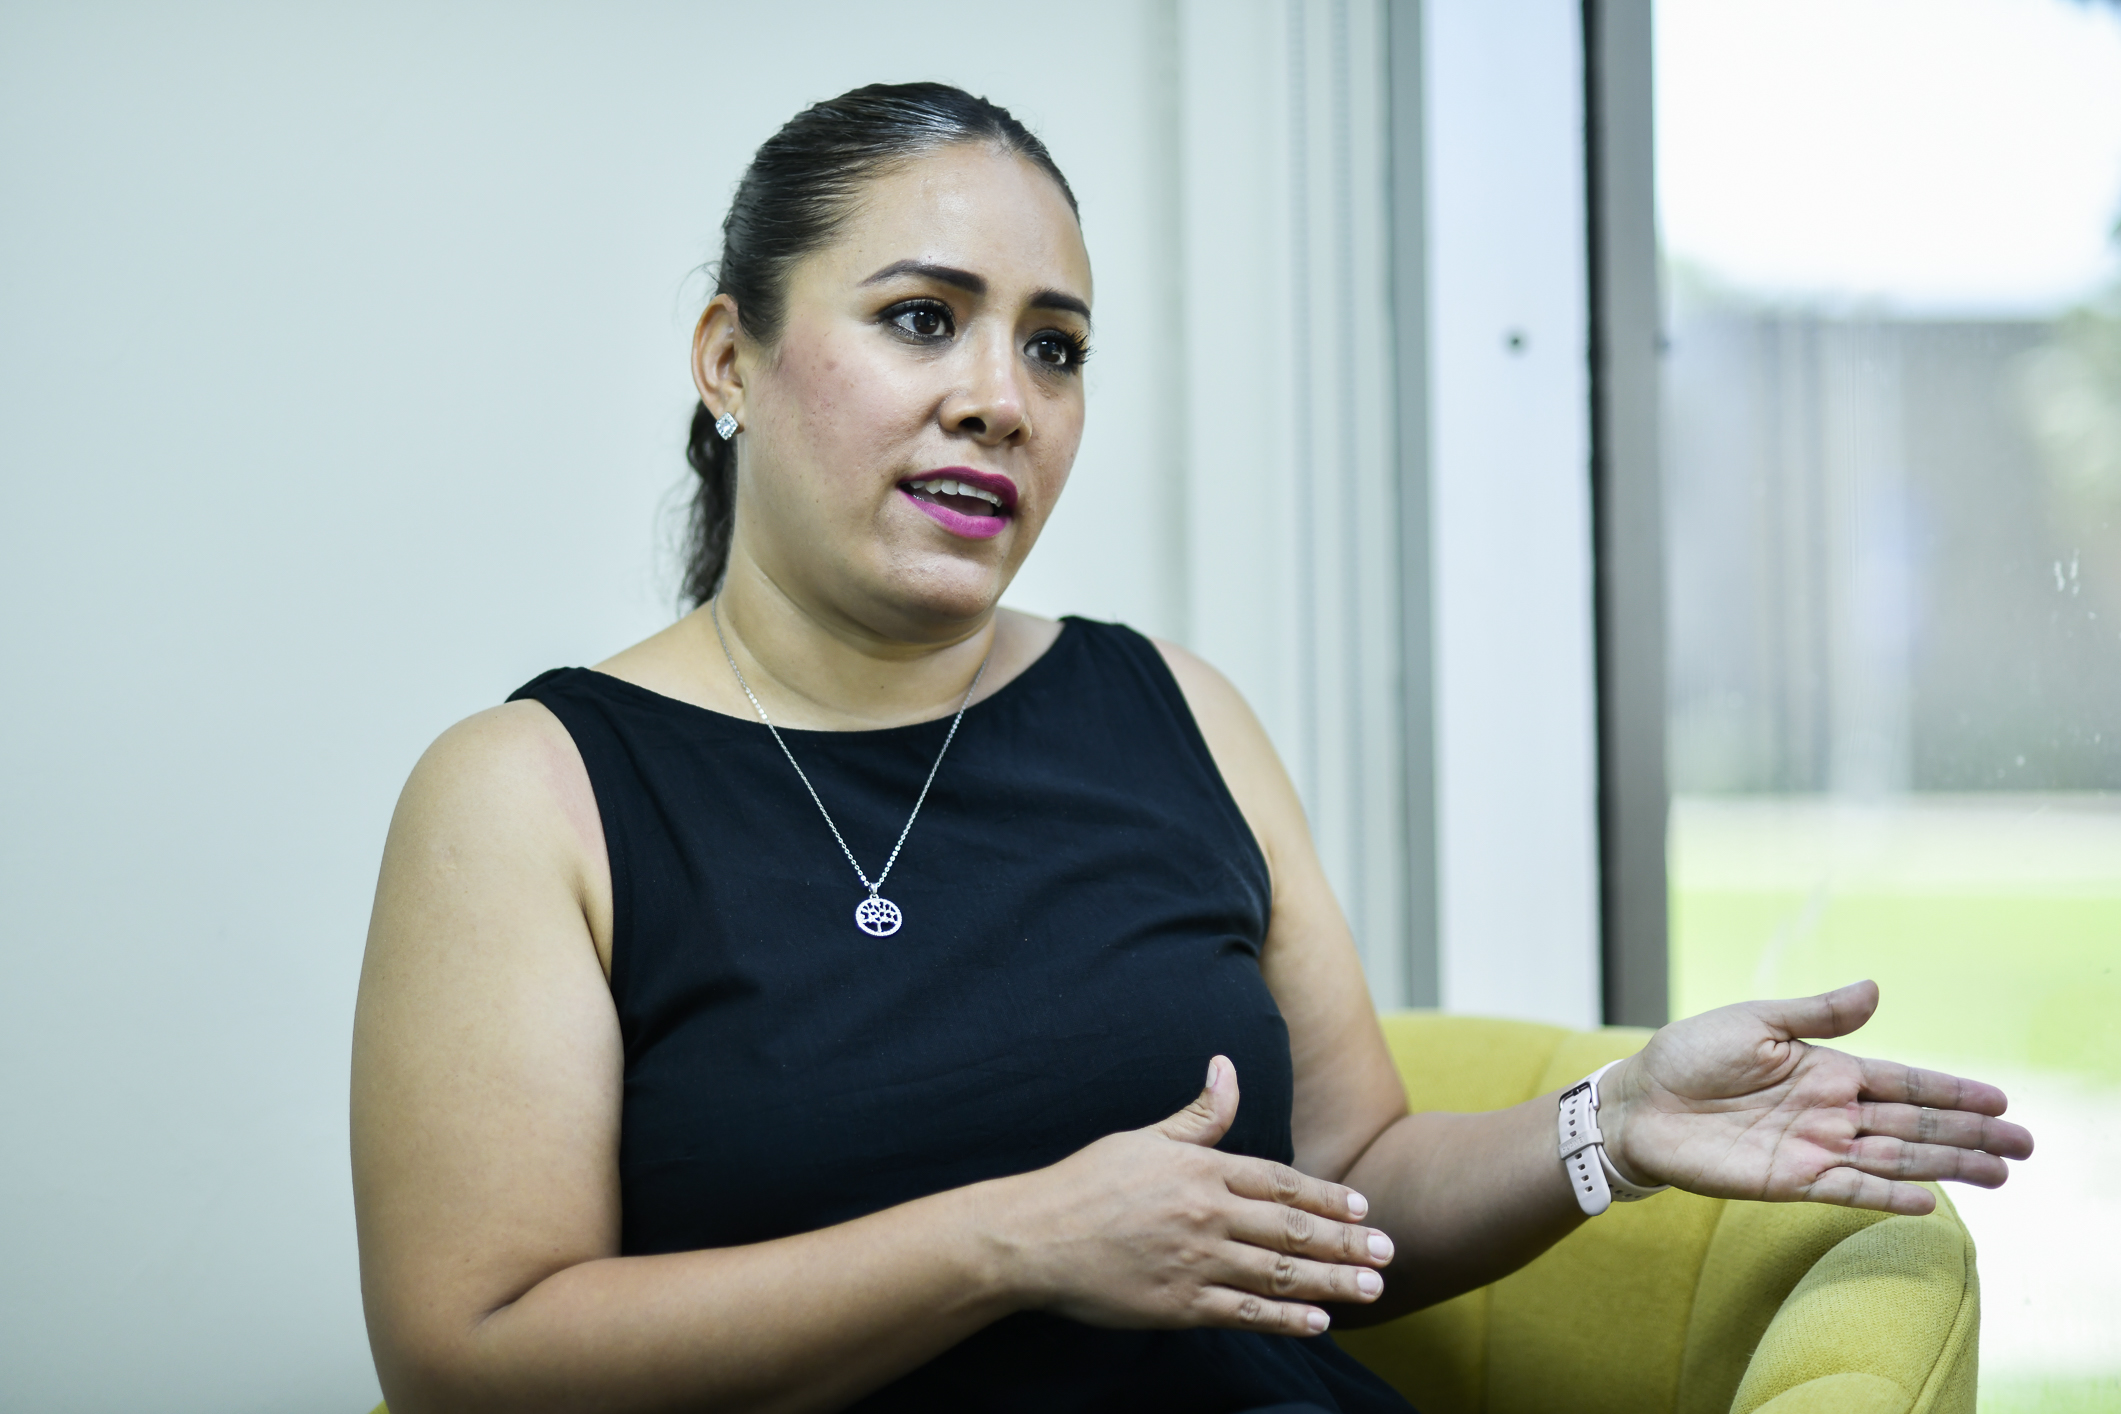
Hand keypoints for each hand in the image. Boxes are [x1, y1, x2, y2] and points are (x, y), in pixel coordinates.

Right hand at [988, 1057, 1394, 1334]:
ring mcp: (1196, 1262)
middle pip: (1292, 1229)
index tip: (1364, 1206)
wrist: (1033, 1237)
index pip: (1281, 1182)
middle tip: (1389, 1251)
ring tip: (1372, 1287)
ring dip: (1332, 1281)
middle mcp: (1208, 1215)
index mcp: (1201, 1171)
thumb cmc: (1085, 1184)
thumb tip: (1227, 1067)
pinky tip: (1319, 1322)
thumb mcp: (1144, 1138)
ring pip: (1279, 1273)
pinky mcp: (1179, 1305)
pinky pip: (1246, 1313)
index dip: (1327, 1196)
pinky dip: (1286, 1318)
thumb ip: (1198, 1114)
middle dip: (1346, 1242)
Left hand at [1598, 980, 2034, 1214]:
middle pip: (1913, 1123)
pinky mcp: (1789, 1182)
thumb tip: (1876, 988)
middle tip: (2023, 1145)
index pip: (1903, 1081)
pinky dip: (1888, 1195)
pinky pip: (1849, 1189)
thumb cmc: (1690, 1055)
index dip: (1951, 1091)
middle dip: (1968, 1134)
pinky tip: (1928, 1199)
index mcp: (1826, 1069)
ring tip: (1998, 1174)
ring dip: (1946, 1166)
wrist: (1639, 1102)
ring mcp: (1814, 1148)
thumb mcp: (1754, 1021)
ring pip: (1894, 1158)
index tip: (2000, 1100)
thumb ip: (1817, 1014)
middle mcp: (1830, 1112)